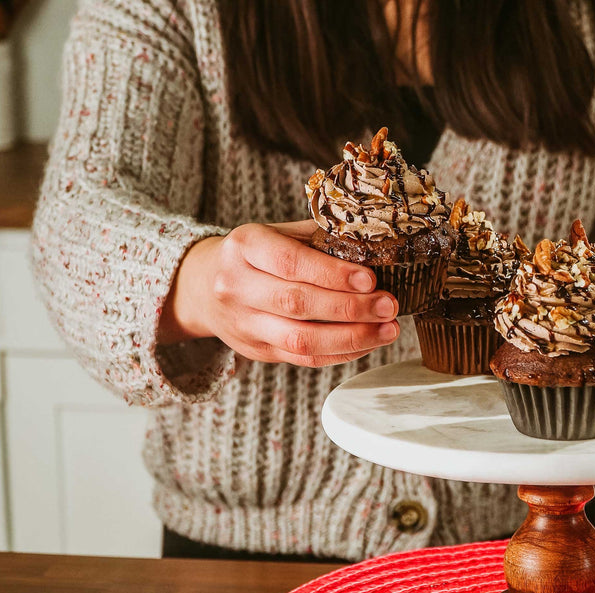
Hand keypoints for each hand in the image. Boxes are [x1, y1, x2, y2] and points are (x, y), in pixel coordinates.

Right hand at [159, 220, 398, 366]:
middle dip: (350, 308)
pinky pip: (304, 358)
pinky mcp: (257, 351)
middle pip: (297, 304)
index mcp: (244, 247)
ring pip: (301, 340)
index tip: (370, 279)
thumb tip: (376, 253)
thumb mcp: (281, 233)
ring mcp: (244, 324)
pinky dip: (341, 353)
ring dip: (351, 337)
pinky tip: (368, 342)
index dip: (332, 274)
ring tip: (387, 329)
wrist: (206, 285)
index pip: (289, 262)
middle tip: (388, 305)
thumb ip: (321, 241)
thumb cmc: (259, 254)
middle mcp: (236, 286)